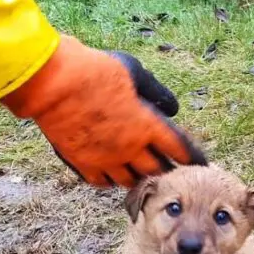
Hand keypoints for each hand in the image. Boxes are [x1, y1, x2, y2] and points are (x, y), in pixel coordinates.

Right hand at [1, 35, 206, 187]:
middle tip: (173, 169)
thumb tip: (173, 108)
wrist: (52, 83)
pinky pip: (102, 181)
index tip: (201, 162)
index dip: (192, 156)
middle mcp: (130, 148)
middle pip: (157, 169)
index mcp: (147, 125)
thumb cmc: (95, 71)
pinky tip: (114, 174)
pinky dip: (111, 180)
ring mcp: (105, 158)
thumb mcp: (134, 73)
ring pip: (131, 180)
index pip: (179, 148)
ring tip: (144, 173)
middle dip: (168, 169)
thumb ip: (156, 93)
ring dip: (140, 176)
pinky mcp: (81, 162)